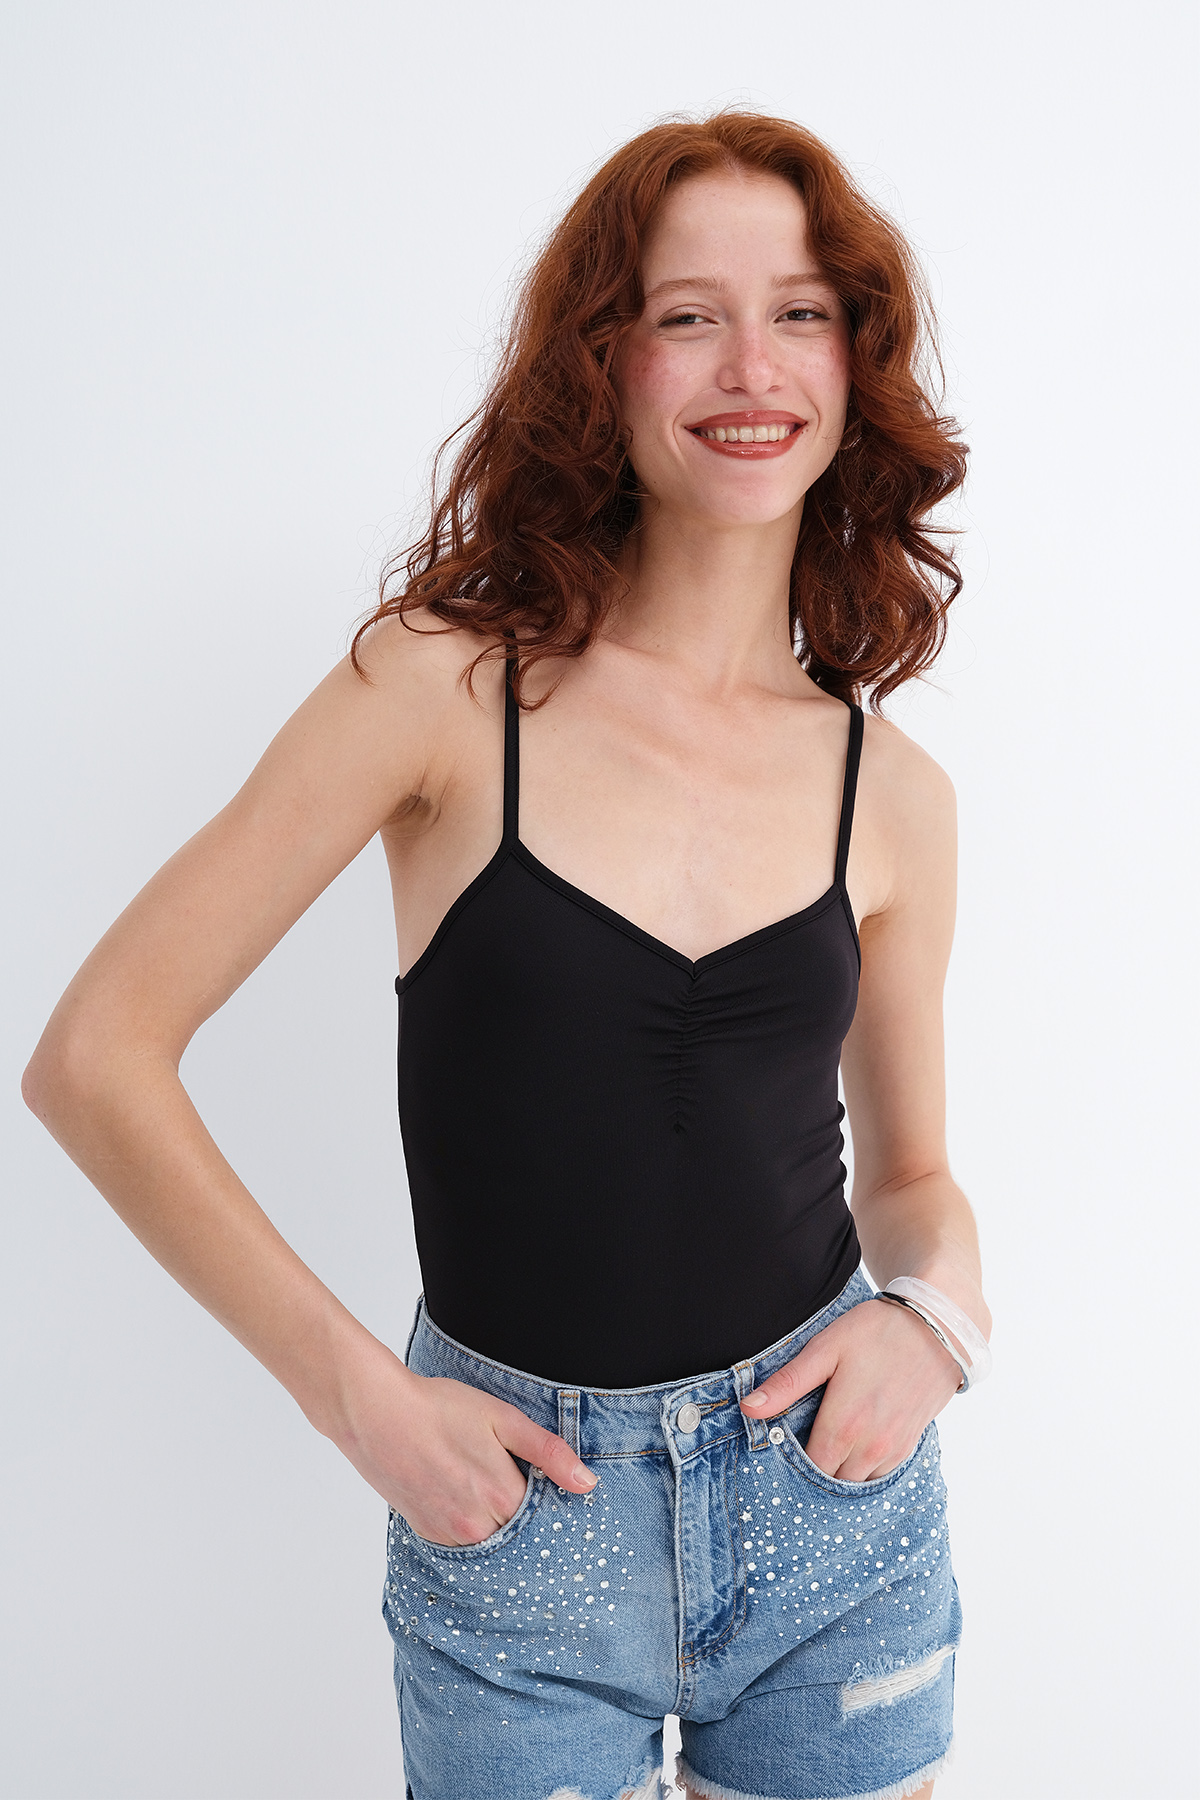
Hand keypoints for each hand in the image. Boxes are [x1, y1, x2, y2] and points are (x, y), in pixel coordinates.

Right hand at [328, 1341, 595, 1544]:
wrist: (376, 1414)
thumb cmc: (440, 1408)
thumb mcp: (502, 1419)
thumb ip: (548, 1452)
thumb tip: (588, 1483)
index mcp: (502, 1497)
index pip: (546, 1520)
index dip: (554, 1507)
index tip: (559, 1500)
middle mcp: (477, 1526)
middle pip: (520, 1537)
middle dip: (530, 1523)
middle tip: (529, 1499)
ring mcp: (449, 1534)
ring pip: (491, 1545)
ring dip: (501, 1529)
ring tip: (494, 1497)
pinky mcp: (426, 1533)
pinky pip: (462, 1545)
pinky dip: (473, 1531)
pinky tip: (469, 1504)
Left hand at [740, 1298, 961, 1481]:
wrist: (938, 1327)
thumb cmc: (877, 1332)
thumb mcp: (826, 1349)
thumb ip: (787, 1384)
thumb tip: (747, 1409)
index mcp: (843, 1425)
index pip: (808, 1468)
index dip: (791, 1462)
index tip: (780, 1447)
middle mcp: (870, 1447)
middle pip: (831, 1480)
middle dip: (814, 1468)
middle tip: (802, 1442)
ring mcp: (894, 1450)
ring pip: (856, 1482)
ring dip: (840, 1470)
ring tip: (827, 1443)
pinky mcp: (910, 1445)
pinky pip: (880, 1474)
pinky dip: (864, 1466)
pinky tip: (854, 1442)